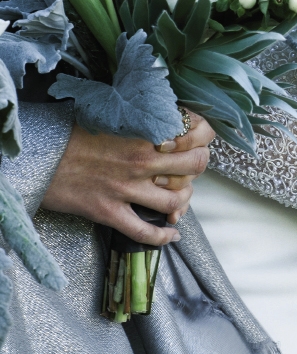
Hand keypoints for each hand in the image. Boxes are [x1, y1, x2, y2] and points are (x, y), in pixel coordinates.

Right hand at [40, 111, 213, 244]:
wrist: (37, 155)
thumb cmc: (71, 133)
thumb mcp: (111, 116)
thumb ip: (141, 121)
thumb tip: (165, 122)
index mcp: (143, 133)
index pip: (193, 135)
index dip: (203, 140)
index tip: (199, 143)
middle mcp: (140, 161)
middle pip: (192, 167)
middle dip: (198, 170)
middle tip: (192, 171)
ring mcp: (126, 188)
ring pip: (175, 200)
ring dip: (184, 202)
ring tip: (180, 200)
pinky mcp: (109, 212)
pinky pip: (145, 232)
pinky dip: (163, 237)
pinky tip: (171, 235)